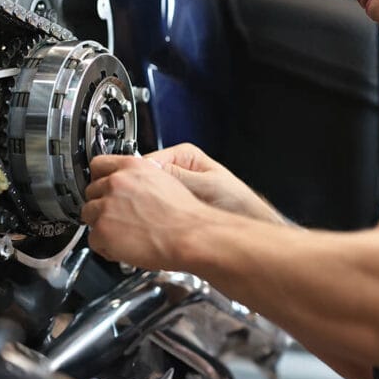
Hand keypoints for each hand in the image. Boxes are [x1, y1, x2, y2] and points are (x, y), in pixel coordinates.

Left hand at [82, 154, 221, 269]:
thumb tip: (130, 184)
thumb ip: (140, 178)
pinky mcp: (102, 230)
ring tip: (123, 233)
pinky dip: (105, 246)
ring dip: (102, 224)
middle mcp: (116, 183)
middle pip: (91, 191)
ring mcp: (106, 206)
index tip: (101, 185)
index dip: (99, 178)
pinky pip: (93, 239)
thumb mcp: (163, 180)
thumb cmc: (183, 214)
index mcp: (131, 167)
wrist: (189, 235)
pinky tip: (124, 246)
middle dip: (101, 204)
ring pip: (89, 215)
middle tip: (118, 215)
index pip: (98, 164)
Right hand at [147, 143, 288, 224]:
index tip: (130, 190)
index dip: (135, 177)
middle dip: (139, 192)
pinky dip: (153, 215)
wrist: (248, 221)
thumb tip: (151, 172)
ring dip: (146, 206)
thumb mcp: (206, 185)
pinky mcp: (176, 204)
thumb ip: (179, 177)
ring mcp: (176, 186)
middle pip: (144, 178)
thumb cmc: (236, 201)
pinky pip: (156, 207)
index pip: (147, 161)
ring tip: (149, 217)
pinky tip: (157, 223)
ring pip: (148, 194)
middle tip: (138, 208)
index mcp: (184, 155)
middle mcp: (178, 168)